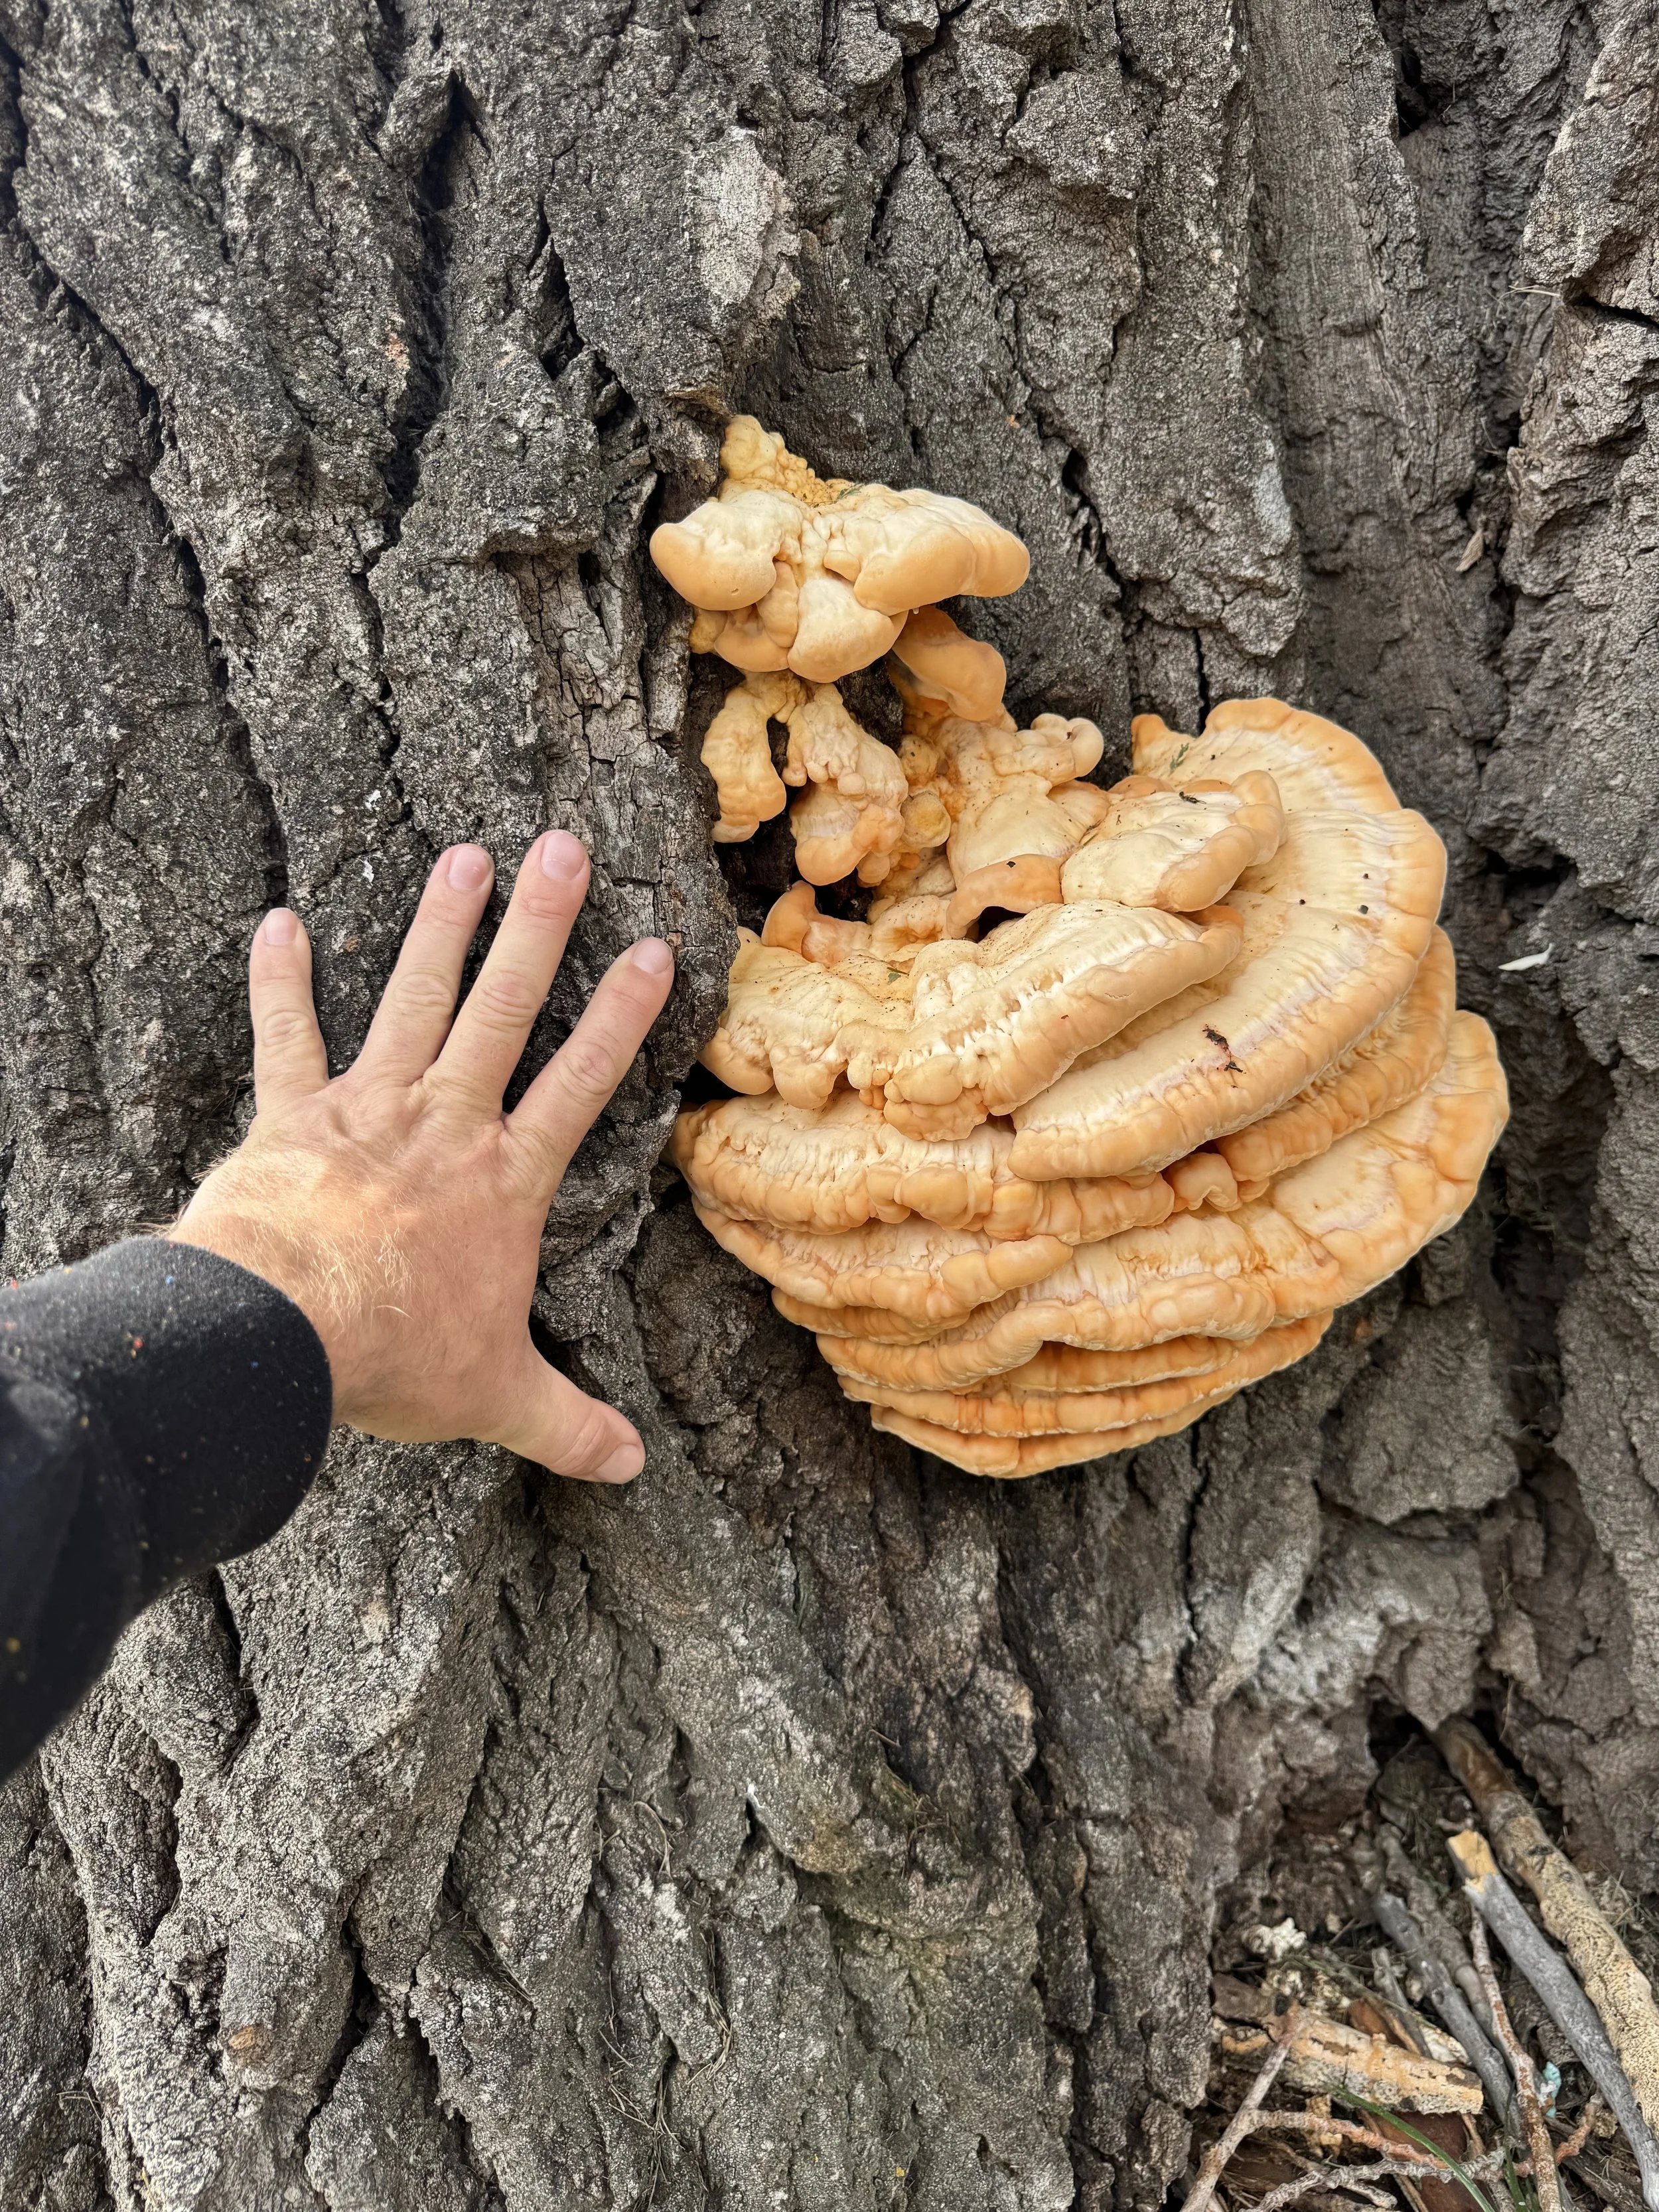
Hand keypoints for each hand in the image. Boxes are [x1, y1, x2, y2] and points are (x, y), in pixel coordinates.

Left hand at [169, 832, 674, 1482]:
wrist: (285, 1330)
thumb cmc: (396, 1359)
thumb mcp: (497, 1398)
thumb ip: (568, 1425)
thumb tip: (633, 1466)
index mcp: (504, 1183)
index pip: (581, 1085)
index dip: (623, 1017)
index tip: (655, 948)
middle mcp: (445, 1126)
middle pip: (504, 1012)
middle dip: (539, 928)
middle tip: (561, 848)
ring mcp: (368, 1109)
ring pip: (414, 1000)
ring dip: (439, 927)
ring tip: (465, 855)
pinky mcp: (292, 1114)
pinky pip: (287, 1036)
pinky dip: (281, 980)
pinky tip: (280, 921)